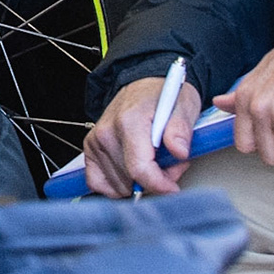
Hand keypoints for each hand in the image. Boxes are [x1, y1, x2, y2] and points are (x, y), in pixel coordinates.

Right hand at [82, 76, 201, 196]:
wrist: (143, 85)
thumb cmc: (162, 96)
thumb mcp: (183, 106)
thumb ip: (181, 129)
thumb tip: (179, 152)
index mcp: (130, 121)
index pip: (139, 168)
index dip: (160, 185)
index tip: (173, 188)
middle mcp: (107, 132)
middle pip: (130, 180)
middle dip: (155, 180)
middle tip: (168, 163)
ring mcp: (96, 141)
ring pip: (118, 186)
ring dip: (137, 182)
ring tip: (152, 162)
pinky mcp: (90, 148)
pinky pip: (98, 183)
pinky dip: (116, 184)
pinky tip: (131, 171)